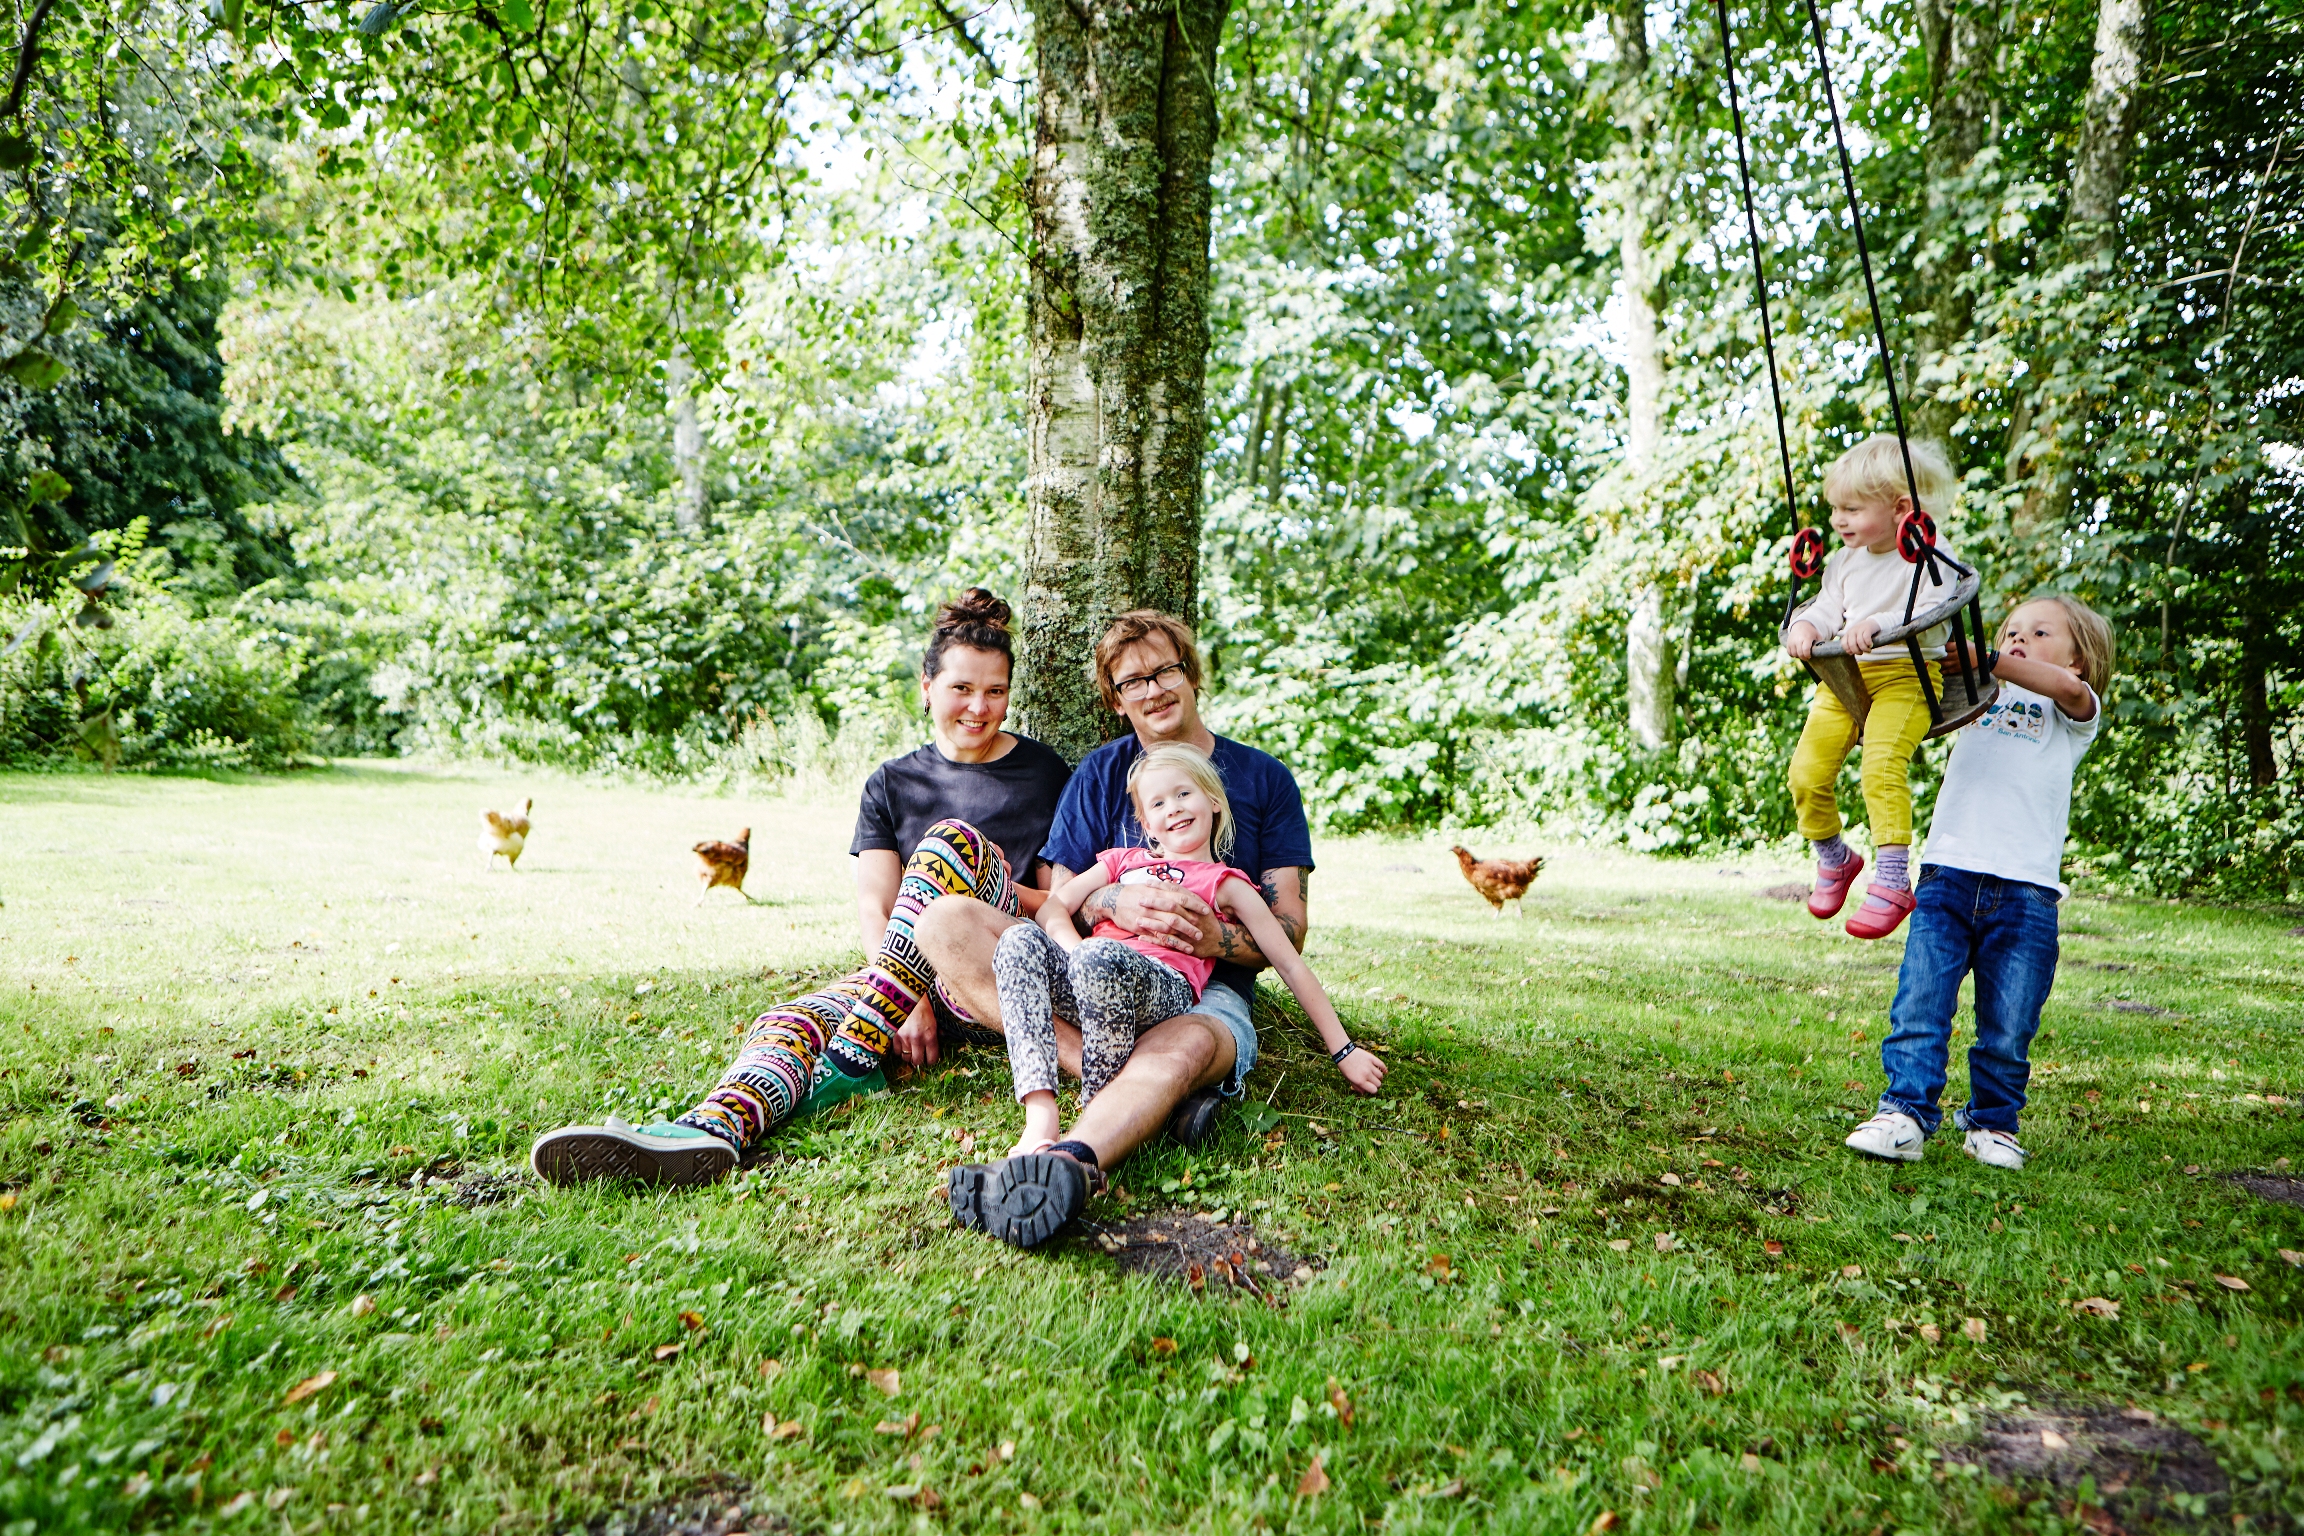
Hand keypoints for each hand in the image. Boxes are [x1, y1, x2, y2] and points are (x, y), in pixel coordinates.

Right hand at [892, 995, 940, 1069]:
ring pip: (906, 1058)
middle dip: (920, 1060)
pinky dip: (899, 1050)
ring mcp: (904, 1039)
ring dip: (909, 1056)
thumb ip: (938, 1029)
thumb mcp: (935, 1016)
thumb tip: (941, 1036)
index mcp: (930, 1035)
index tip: (931, 1058)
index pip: (932, 1058)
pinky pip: (896, 1051)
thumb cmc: (923, 1004)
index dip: (932, 1060)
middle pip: (918, 1061)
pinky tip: (902, 1045)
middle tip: (920, 1056)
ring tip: (911, 1050)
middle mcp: (917, 1040)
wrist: (906, 994)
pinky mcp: (893, 1035)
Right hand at [1098, 883, 1216, 954]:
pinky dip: (1172, 943)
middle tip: (1204, 928)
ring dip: (1185, 934)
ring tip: (1197, 939)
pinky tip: (1182, 948)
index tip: (1206, 909)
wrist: (1112, 899)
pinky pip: (1159, 937)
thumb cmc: (1132, 892)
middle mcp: (1154, 905)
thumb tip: (1178, 887)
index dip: (1194, 904)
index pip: (1180, 898)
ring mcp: (1148, 917)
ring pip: (1170, 927)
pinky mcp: (1142, 928)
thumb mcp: (1148, 886)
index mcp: (1158, 893)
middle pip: (1177, 914)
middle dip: (1192, 921)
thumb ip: (1163, 888)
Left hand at [1338, 1047, 1386, 1095]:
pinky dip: (1384, 1069)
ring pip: (1380, 1075)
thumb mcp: (1348, 1079)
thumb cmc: (1345, 1067)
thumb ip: (1356, 1086)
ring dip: (1379, 1077)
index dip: (1373, 1090)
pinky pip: (1381, 1065)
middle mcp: (1366, 1074)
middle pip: (1378, 1083)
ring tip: (1376, 1076)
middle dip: (1376, 1084)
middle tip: (1373, 1082)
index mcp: (1360, 1081)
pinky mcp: (1372, 1058)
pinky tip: (1385, 1071)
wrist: (1344, 1053)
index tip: (1372, 1088)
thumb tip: (1364, 1092)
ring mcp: (1370, 1066)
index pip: (1373, 1090)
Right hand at [1784, 621, 1817, 659]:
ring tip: (1802, 654)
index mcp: (1807, 638)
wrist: (1800, 625)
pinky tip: (1797, 652)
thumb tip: (1822, 651)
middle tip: (1807, 657)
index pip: (1805, 650)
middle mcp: (1798, 640)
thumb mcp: (1817, 635)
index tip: (1810, 656)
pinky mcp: (1788, 643)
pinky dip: (1793, 654)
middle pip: (1800, 653)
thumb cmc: (1811, 632)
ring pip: (1794, 654)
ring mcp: (1792, 641)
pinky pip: (1789, 653)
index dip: (1807, 655)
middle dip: (1804, 657)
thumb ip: (1820, 643)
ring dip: (1798, 656)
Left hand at [1843, 615, 1880, 655]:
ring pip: (1859, 642)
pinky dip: (1868, 643)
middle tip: (1861, 653)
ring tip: (1868, 650)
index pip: (1844, 644)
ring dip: (1864, 649)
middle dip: (1857, 651)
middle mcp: (1852, 631)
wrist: (1872, 622)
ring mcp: (1859, 629)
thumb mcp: (1855, 637)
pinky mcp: (1867, 628)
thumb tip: (1850, 653)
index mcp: (1847, 634)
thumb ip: (1852, 644)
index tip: (1853, 653)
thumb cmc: (1862, 632)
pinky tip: (1870, 645)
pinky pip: (1866, 638)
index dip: (1848, 650)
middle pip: (1852, 644)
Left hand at [1940, 637, 1990, 673]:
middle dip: (1938, 655)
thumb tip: (1944, 640)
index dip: (1941, 647)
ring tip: (1935, 661)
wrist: (1981, 658)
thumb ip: (1955, 642)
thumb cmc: (1971, 648)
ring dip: (1938, 662)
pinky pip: (1948, 670)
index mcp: (1959, 647)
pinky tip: (1939, 669)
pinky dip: (1943, 670)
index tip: (1936, 646)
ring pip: (1945, 663)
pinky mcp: (1958, 669)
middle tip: (1933, 654)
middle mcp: (1957, 655)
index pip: (1947, 646)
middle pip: (1944, 655)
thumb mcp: (1965, 642)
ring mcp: (1957, 663)